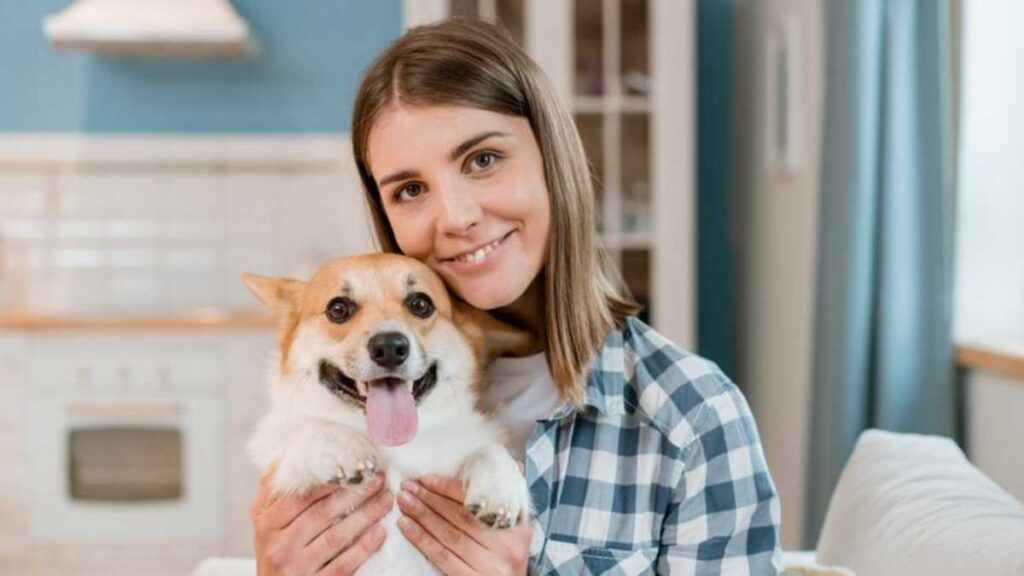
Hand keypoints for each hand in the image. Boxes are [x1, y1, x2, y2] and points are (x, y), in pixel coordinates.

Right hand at [251, 464, 393, 574]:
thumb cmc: (274, 553)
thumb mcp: (265, 524)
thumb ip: (273, 494)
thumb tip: (285, 457)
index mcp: (266, 525)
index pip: (300, 496)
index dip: (330, 480)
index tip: (354, 466)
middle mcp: (279, 546)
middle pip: (323, 513)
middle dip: (355, 493)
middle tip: (378, 479)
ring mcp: (297, 567)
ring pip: (337, 536)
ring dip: (366, 515)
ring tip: (386, 500)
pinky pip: (345, 563)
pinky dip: (365, 546)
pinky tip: (380, 532)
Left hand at [396, 473, 531, 575]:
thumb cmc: (509, 557)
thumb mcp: (518, 531)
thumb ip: (513, 497)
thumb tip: (512, 464)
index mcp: (517, 528)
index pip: (478, 502)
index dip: (449, 488)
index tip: (426, 478)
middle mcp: (505, 547)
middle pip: (460, 517)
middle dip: (431, 499)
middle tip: (408, 486)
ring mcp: (488, 566)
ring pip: (449, 535)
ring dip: (422, 515)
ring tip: (404, 502)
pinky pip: (442, 556)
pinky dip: (422, 539)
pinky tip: (406, 526)